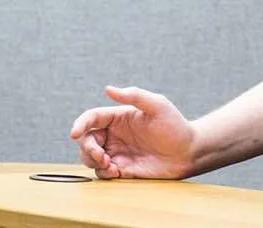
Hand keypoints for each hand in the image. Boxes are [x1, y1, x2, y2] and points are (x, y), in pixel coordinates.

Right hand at [67, 86, 195, 178]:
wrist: (189, 152)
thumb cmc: (175, 126)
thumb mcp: (157, 105)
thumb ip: (134, 95)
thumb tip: (109, 89)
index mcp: (117, 118)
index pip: (91, 119)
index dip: (80, 124)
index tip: (74, 133)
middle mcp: (113, 135)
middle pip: (86, 140)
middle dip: (88, 148)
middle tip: (101, 156)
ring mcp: (117, 153)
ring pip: (90, 158)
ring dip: (93, 162)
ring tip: (110, 165)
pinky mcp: (122, 169)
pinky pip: (103, 173)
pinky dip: (104, 173)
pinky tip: (116, 172)